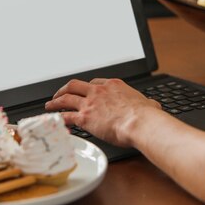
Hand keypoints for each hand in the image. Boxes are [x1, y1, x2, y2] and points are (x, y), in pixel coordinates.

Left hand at [45, 78, 160, 147]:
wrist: (139, 122)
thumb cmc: (145, 115)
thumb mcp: (148, 103)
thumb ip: (147, 103)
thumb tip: (153, 106)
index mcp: (113, 85)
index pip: (94, 82)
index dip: (87, 87)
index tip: (84, 92)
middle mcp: (99, 91)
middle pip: (75, 85)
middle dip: (65, 89)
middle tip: (60, 94)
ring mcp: (90, 103)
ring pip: (66, 98)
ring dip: (56, 101)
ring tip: (50, 105)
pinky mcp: (85, 118)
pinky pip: (66, 116)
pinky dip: (58, 118)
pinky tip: (54, 121)